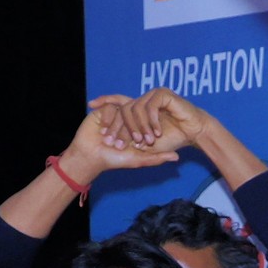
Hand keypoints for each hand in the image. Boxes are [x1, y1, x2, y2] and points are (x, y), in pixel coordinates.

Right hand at [62, 96, 176, 181]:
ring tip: (109, 141)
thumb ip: (157, 157)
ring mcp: (115, 113)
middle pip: (136, 115)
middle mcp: (127, 119)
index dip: (145, 130)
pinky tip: (102, 131)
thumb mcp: (138, 159)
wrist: (89, 156)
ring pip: (123, 111)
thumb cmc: (114, 160)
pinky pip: (110, 107)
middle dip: (130, 130)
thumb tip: (177, 157)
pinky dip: (107, 120)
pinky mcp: (102, 110)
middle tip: (121, 144)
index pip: (148, 121)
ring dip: (116, 128)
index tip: (140, 143)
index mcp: (138, 128)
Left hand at [105, 87, 210, 156]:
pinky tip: (157, 133)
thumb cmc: (174, 138)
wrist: (195, 132)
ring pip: (135, 109)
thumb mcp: (149, 144)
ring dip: (139, 128)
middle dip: (120, 127)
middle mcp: (144, 99)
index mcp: (139, 108)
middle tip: (118, 143)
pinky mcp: (163, 94)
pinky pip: (150, 107)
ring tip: (145, 141)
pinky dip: (152, 122)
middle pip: (124, 108)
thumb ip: (135, 143)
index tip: (90, 105)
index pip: (118, 101)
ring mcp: (153, 95)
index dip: (104, 100)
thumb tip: (118, 144)